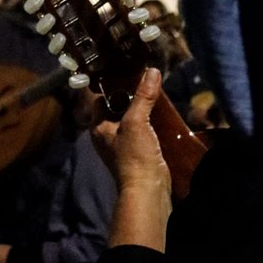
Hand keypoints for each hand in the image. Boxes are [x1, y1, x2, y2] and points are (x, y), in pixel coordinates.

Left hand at [92, 67, 172, 251]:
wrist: (148, 190)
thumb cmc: (134, 156)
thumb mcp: (136, 121)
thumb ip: (143, 96)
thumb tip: (152, 71)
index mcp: (99, 126)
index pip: (102, 98)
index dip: (113, 85)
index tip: (129, 72)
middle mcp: (108, 135)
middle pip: (118, 107)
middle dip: (132, 95)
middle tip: (147, 80)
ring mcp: (123, 144)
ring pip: (132, 118)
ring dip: (144, 108)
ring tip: (157, 93)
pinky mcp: (139, 152)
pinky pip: (143, 130)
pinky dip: (151, 121)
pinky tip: (163, 114)